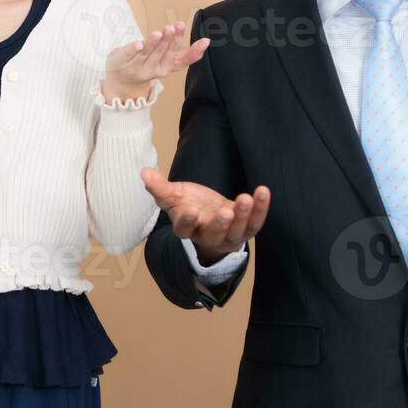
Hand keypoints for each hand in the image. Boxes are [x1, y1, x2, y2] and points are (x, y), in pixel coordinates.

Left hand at [102, 25, 208, 101]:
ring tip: (160, 32)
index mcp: (166, 68)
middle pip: (165, 54)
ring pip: (148, 53)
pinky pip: (129, 53)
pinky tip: (139, 43)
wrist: (121, 80)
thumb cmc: (148, 64)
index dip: (193, 53)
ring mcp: (138, 65)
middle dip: (170, 41)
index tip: (203, 41)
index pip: (182, 61)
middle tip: (174, 28)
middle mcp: (154, 68)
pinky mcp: (123, 60)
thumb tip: (206, 41)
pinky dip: (134, 48)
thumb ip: (181, 50)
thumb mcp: (167, 60)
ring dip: (154, 42)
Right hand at [141, 167, 269, 264]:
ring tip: (245, 198)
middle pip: (213, 234)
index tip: (190, 211)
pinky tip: (263, 191)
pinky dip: (260, 208)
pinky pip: (255, 222)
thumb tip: (144, 172)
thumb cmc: (189, 204)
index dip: (187, 221)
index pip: (185, 229)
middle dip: (219, 224)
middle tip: (224, 212)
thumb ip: (160, 187)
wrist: (210, 215)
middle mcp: (207, 235)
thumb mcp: (173, 195)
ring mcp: (228, 235)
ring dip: (243, 215)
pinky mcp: (246, 228)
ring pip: (237, 230)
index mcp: (187, 228)